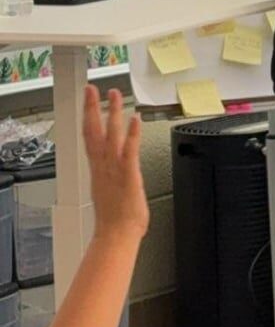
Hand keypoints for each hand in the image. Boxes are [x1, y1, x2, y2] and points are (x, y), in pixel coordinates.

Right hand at [82, 86, 148, 238]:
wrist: (117, 236)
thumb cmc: (115, 220)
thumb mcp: (108, 193)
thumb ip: (110, 178)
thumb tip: (113, 175)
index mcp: (98, 170)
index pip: (89, 138)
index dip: (88, 118)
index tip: (88, 102)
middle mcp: (103, 167)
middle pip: (93, 132)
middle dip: (93, 109)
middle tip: (94, 90)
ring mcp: (115, 170)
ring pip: (111, 136)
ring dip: (113, 114)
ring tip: (115, 95)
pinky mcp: (129, 175)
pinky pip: (130, 151)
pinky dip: (132, 134)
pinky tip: (135, 120)